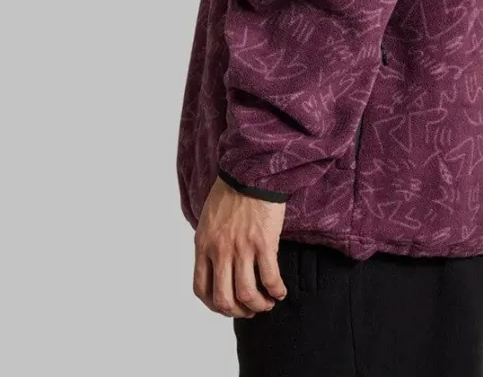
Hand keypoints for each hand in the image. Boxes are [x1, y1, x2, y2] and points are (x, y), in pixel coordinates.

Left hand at [192, 174, 288, 318]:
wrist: (250, 170)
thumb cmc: (231, 192)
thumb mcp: (209, 220)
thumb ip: (210, 244)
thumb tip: (217, 265)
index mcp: (203, 245)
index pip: (201, 289)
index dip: (215, 306)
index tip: (228, 306)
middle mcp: (220, 251)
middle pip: (224, 299)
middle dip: (238, 311)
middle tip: (250, 309)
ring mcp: (241, 248)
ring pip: (247, 294)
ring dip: (259, 305)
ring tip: (268, 302)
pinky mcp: (263, 242)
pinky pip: (270, 278)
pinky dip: (276, 290)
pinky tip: (281, 291)